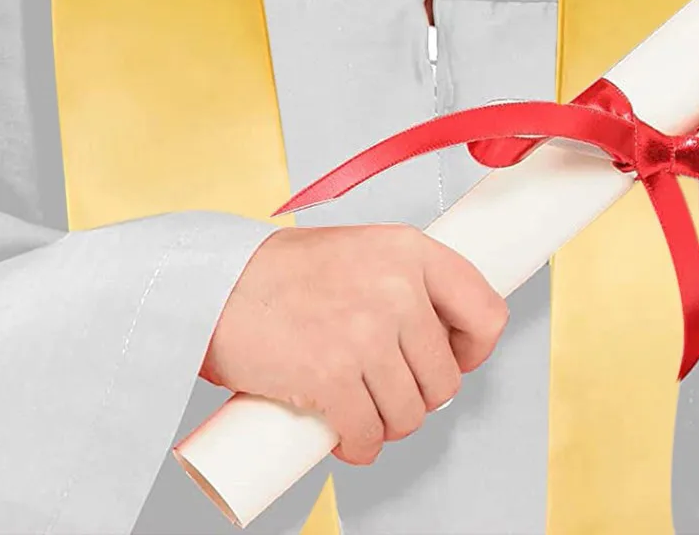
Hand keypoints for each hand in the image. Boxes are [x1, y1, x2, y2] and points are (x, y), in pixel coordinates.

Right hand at [201, 222, 509, 465]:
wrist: (214, 285)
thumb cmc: (279, 272)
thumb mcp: (358, 251)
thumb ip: (400, 281)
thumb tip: (435, 339)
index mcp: (409, 249)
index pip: (484, 310)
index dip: (472, 349)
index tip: (451, 359)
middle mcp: (397, 287)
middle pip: (445, 378)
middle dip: (417, 396)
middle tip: (384, 389)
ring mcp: (366, 333)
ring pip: (410, 414)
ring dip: (387, 425)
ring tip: (359, 408)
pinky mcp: (333, 377)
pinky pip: (369, 436)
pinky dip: (359, 447)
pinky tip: (344, 435)